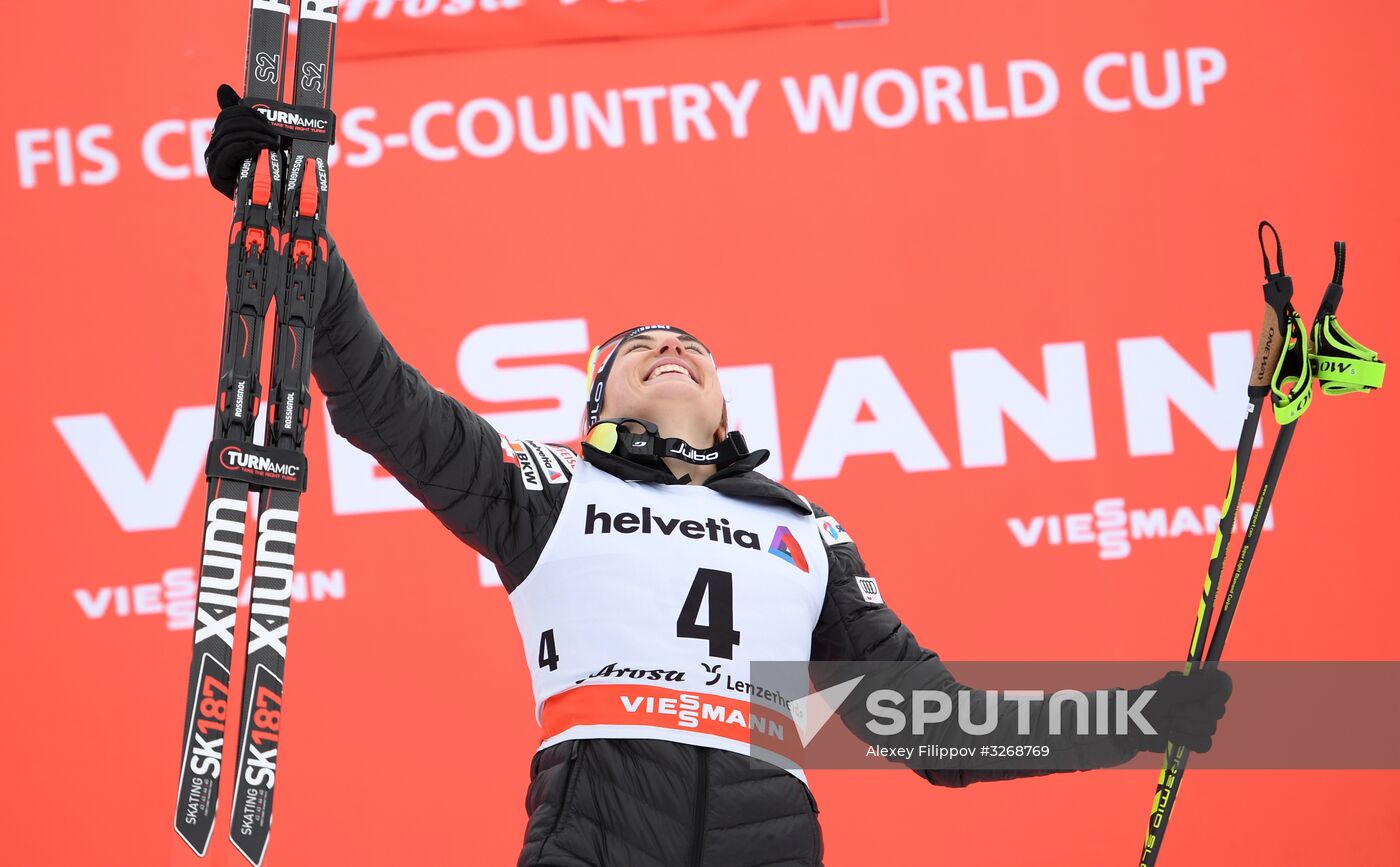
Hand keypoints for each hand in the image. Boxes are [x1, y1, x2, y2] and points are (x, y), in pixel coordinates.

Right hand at [204, 84, 281, 199]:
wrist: (260, 203)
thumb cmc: (261, 173)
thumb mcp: (256, 143)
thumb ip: (246, 119)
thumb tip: (222, 87)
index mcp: (220, 138)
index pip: (227, 114)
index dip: (247, 112)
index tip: (267, 121)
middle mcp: (212, 148)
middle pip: (229, 124)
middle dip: (254, 126)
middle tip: (274, 136)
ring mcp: (212, 162)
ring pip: (229, 137)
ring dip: (255, 136)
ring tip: (272, 144)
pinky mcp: (216, 175)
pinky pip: (227, 153)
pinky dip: (244, 147)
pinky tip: (258, 149)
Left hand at [1127, 668, 1230, 753]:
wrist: (1129, 726)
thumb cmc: (1144, 702)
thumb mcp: (1168, 689)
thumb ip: (1195, 684)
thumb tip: (1218, 675)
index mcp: (1196, 684)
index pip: (1222, 684)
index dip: (1220, 693)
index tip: (1207, 700)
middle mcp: (1201, 701)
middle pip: (1217, 711)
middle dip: (1192, 712)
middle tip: (1171, 710)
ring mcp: (1199, 721)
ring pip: (1210, 728)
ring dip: (1184, 726)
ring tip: (1167, 722)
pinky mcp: (1194, 739)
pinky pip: (1204, 744)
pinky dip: (1187, 741)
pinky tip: (1172, 736)